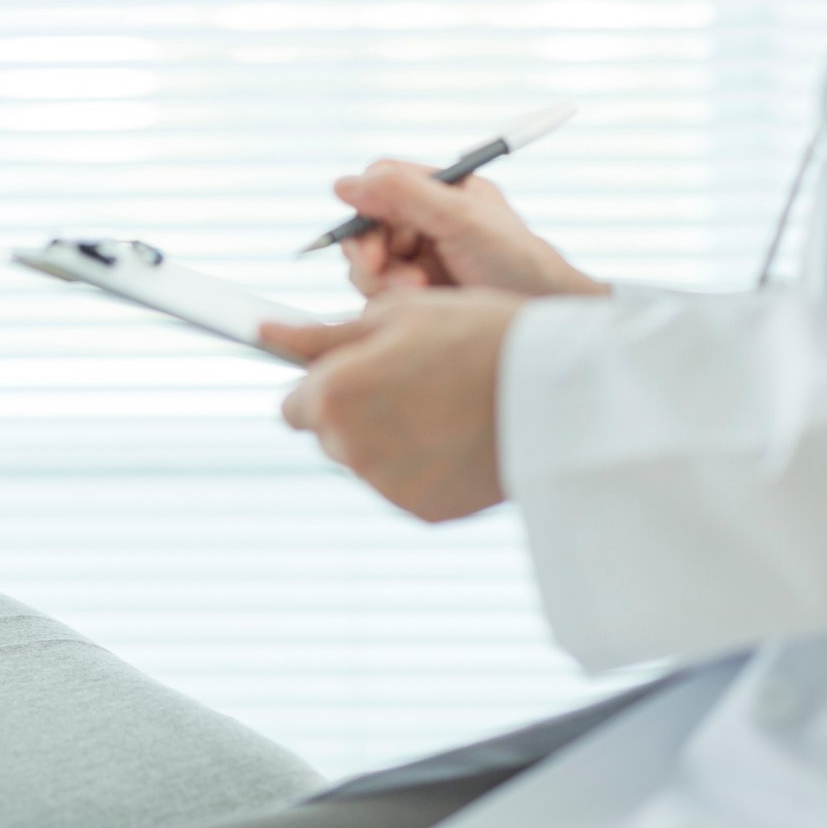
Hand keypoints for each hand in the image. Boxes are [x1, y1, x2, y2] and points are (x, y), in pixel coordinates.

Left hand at [264, 288, 525, 522]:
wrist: (561, 391)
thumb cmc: (477, 335)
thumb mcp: (397, 316)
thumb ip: (322, 335)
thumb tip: (266, 332)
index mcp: (332, 395)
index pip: (294, 405)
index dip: (326, 385)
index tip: (359, 374)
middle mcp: (347, 449)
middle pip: (329, 436)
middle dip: (357, 412)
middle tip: (418, 383)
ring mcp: (384, 486)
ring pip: (368, 462)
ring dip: (391, 440)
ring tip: (448, 407)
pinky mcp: (421, 511)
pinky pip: (405, 487)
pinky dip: (424, 467)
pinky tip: (461, 438)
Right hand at [333, 160, 607, 299]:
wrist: (543, 314)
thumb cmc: (516, 262)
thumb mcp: (460, 219)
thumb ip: (403, 195)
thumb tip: (342, 184)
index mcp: (440, 191)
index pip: (379, 186)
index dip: (365, 210)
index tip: (371, 237)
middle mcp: (425, 222)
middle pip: (365, 230)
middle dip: (374, 254)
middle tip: (385, 271)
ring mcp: (419, 260)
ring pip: (367, 267)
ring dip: (384, 280)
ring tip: (420, 289)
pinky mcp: (416, 296)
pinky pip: (378, 297)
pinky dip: (392, 302)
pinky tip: (422, 303)